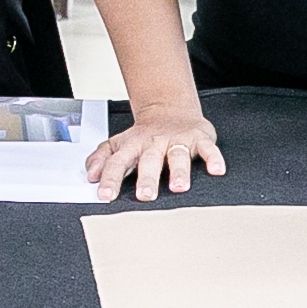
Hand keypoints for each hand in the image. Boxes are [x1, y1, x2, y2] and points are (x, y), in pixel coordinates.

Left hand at [84, 102, 225, 201]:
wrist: (169, 111)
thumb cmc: (144, 135)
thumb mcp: (119, 144)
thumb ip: (102, 158)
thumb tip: (90, 175)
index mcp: (132, 146)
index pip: (117, 162)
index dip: (110, 178)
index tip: (104, 195)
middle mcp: (153, 143)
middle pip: (149, 161)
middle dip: (147, 178)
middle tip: (145, 196)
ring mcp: (176, 140)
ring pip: (177, 155)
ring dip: (178, 171)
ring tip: (178, 187)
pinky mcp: (198, 138)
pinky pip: (207, 148)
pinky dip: (213, 158)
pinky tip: (216, 170)